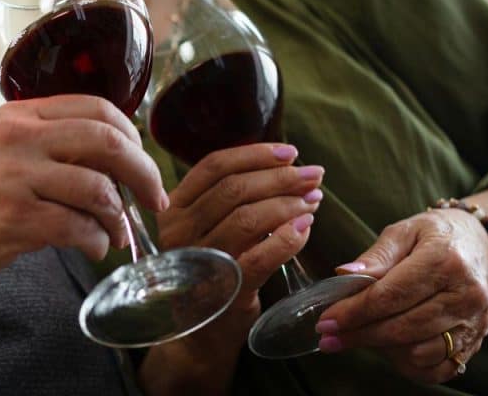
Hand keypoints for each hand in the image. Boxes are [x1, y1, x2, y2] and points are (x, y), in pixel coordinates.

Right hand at [0, 95, 168, 288]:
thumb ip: (48, 142)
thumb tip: (113, 164)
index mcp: (21, 114)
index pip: (98, 108)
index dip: (134, 137)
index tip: (146, 165)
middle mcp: (20, 137)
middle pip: (108, 142)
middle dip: (144, 174)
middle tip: (155, 202)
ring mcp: (14, 177)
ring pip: (97, 188)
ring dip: (119, 219)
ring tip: (116, 235)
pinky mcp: (11, 218)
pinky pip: (76, 227)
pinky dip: (95, 242)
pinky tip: (92, 249)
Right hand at [140, 144, 323, 395]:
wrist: (201, 335)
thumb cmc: (214, 270)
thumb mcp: (211, 228)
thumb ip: (233, 197)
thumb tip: (287, 164)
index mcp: (174, 208)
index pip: (214, 167)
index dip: (255, 155)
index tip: (291, 153)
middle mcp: (179, 232)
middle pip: (234, 189)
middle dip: (280, 177)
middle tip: (314, 176)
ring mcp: (200, 261)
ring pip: (248, 218)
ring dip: (288, 204)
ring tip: (314, 200)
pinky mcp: (225, 290)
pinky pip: (262, 256)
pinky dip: (289, 237)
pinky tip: (306, 227)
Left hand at [315, 203, 487, 383]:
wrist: (480, 245)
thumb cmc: (435, 235)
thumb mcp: (404, 231)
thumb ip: (376, 256)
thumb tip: (344, 274)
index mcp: (444, 261)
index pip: (391, 295)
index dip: (354, 312)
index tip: (326, 320)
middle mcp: (465, 295)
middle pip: (402, 327)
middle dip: (360, 334)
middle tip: (329, 337)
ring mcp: (473, 322)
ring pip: (418, 352)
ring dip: (381, 349)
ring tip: (358, 336)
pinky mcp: (475, 341)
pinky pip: (438, 369)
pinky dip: (409, 365)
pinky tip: (388, 349)